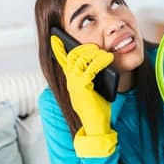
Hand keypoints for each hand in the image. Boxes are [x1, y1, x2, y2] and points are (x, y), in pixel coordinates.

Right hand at [51, 35, 116, 156]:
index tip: (55, 38)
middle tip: (95, 47)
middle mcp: (70, 81)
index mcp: (71, 81)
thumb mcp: (94, 88)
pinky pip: (90, 68)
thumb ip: (92, 76)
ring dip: (93, 54)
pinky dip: (100, 61)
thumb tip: (101, 61)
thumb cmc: (97, 108)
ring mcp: (74, 84)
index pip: (62, 62)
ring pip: (80, 60)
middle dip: (83, 48)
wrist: (96, 125)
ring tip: (105, 54)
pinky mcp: (82, 87)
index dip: (58, 49)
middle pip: (72, 56)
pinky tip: (108, 59)